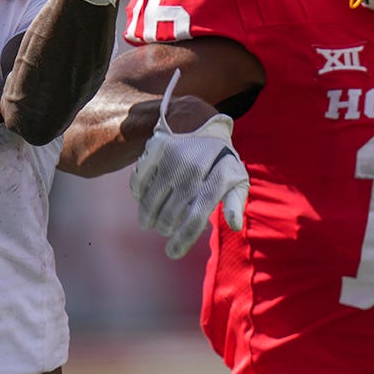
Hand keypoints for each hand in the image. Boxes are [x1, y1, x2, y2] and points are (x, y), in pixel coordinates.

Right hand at [130, 69, 248, 258]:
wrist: (201, 121)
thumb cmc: (220, 159)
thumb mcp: (236, 177)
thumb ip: (235, 202)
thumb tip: (234, 225)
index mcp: (216, 179)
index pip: (195, 218)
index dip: (182, 240)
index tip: (172, 253)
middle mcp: (194, 169)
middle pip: (170, 214)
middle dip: (165, 228)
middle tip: (164, 231)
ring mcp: (173, 158)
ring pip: (151, 200)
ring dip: (148, 217)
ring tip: (149, 222)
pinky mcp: (155, 150)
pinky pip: (140, 181)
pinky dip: (138, 194)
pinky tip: (143, 198)